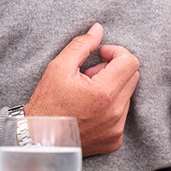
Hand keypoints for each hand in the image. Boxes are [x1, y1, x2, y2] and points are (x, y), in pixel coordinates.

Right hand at [25, 23, 139, 156]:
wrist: (38, 141)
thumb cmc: (47, 103)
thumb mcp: (59, 67)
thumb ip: (82, 44)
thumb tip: (98, 29)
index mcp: (104, 93)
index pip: (130, 62)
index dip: (116, 52)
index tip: (100, 54)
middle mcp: (115, 113)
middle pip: (132, 77)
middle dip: (114, 69)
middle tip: (90, 74)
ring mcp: (116, 129)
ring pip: (127, 95)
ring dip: (112, 88)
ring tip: (87, 93)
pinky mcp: (114, 140)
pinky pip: (122, 114)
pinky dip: (111, 106)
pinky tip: (90, 109)